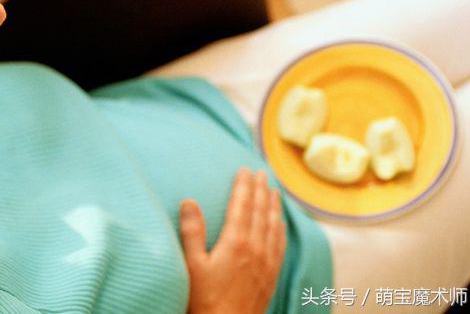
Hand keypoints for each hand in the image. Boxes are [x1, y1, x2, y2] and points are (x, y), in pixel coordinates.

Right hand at [179, 168, 286, 313]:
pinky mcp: (270, 276)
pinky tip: (280, 224)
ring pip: (274, 226)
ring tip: (274, 190)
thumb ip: (191, 231)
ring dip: (273, 206)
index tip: (244, 169)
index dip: (243, 186)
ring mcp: (266, 264)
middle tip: (261, 172)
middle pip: (261, 212)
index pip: (242, 206)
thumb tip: (189, 200)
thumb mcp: (191, 265)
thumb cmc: (203, 299)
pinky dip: (280, 228)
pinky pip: (280, 245)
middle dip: (261, 189)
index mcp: (236, 243)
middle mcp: (255, 249)